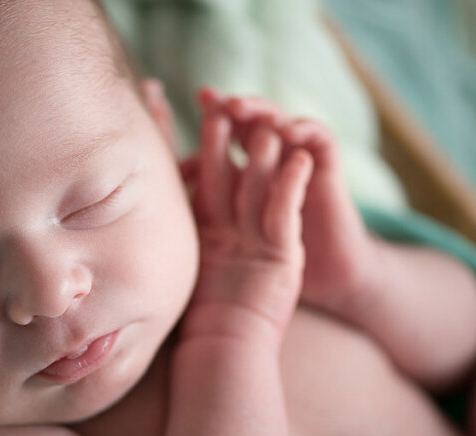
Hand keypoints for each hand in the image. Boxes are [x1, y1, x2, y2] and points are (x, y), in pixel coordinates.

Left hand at [194, 89, 380, 312]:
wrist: (309, 293)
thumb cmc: (245, 279)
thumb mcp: (212, 240)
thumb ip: (190, 215)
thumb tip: (147, 200)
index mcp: (239, 179)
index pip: (223, 138)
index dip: (207, 124)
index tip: (183, 115)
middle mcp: (269, 166)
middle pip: (250, 124)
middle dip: (230, 110)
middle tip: (209, 100)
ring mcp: (299, 166)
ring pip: (281, 125)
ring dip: (262, 113)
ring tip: (240, 107)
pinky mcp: (328, 174)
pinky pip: (321, 142)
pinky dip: (306, 131)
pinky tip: (288, 129)